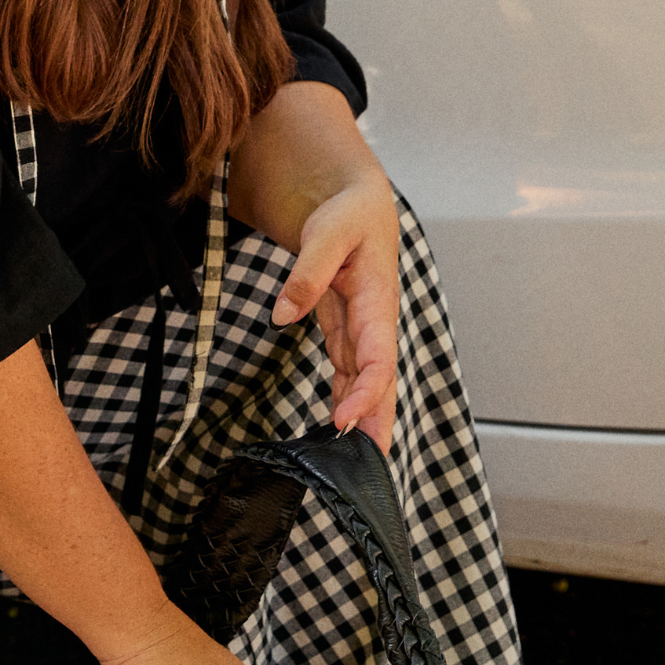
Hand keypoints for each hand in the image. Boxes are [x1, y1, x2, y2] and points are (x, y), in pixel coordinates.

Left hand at [270, 176, 399, 452]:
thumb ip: (307, 272)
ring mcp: (362, 326)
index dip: (365, 393)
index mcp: (378, 299)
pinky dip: (346, 394)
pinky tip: (340, 422)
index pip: (378, 358)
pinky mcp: (347, 326)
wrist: (356, 200)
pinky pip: (349, 368)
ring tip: (358, 458)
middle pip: (380, 380)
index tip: (345, 422)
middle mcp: (375, 320)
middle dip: (378, 421)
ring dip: (364, 416)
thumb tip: (284, 313)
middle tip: (370, 463)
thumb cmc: (348, 211)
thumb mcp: (327, 232)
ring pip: (366, 379)